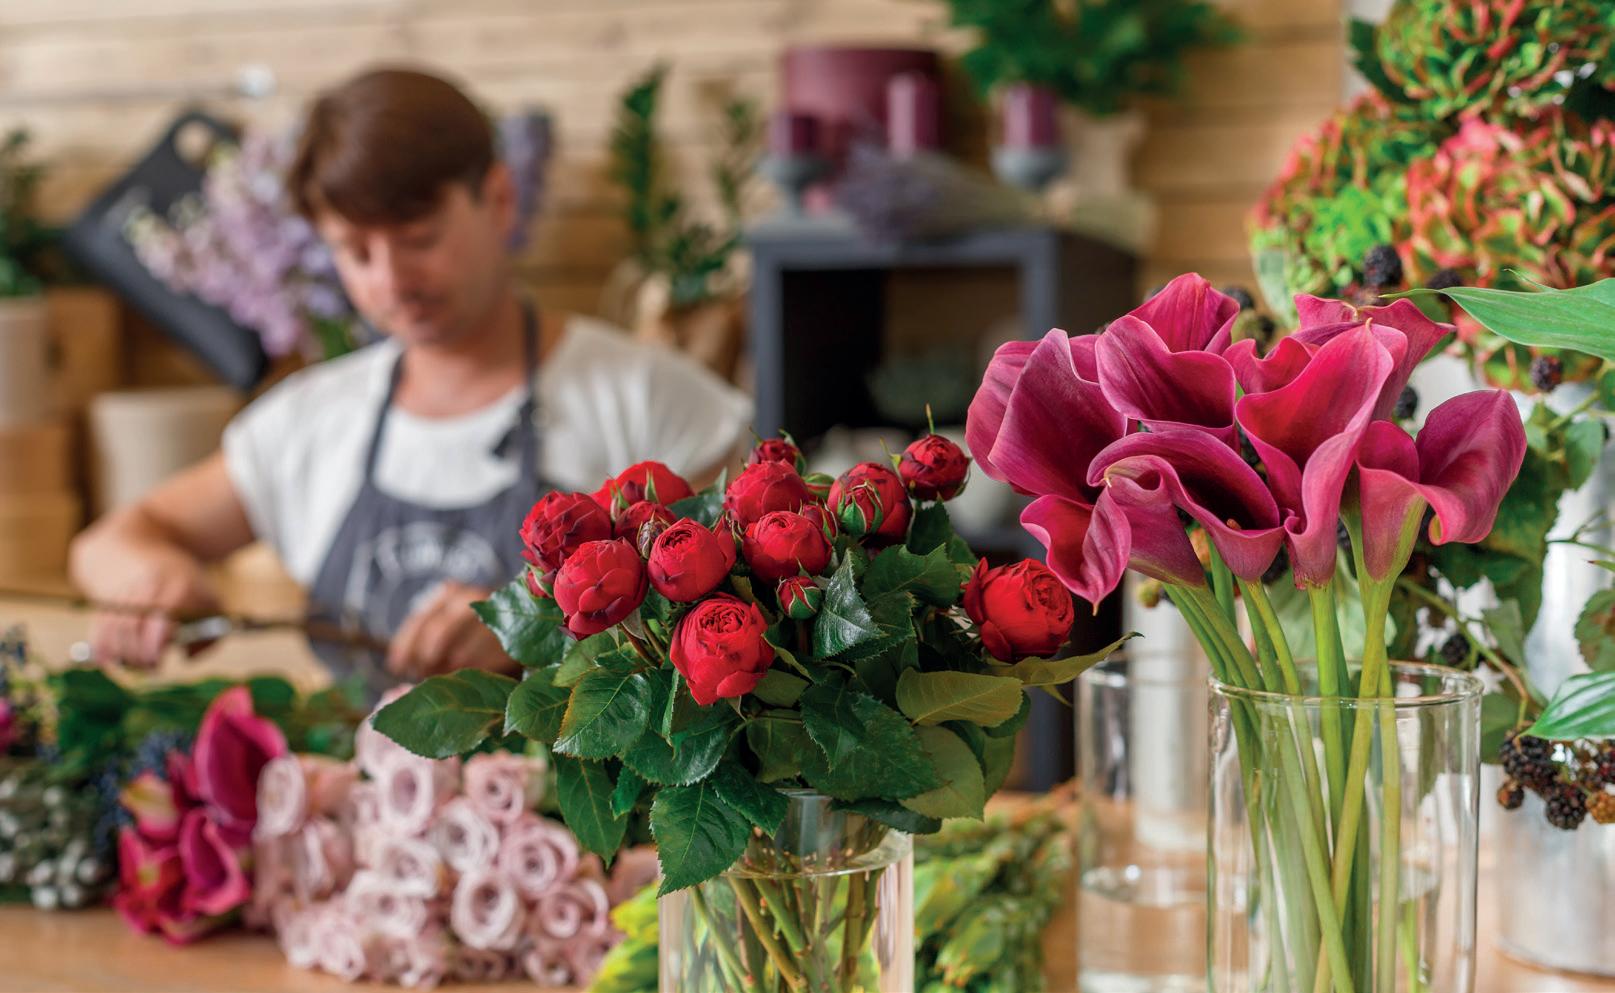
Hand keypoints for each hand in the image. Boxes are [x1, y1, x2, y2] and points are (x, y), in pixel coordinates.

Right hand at [86, 549, 218, 669]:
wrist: (147, 546)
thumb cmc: (187, 585)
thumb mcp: (211, 602)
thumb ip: (210, 634)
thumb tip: (185, 656)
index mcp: (178, 588)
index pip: (161, 619)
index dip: (154, 645)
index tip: (159, 661)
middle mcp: (147, 588)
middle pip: (132, 629)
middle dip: (138, 656)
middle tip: (150, 668)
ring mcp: (124, 592)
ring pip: (113, 631)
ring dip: (121, 655)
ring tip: (136, 663)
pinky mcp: (106, 599)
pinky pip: (98, 628)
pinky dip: (100, 647)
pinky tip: (107, 659)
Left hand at [386, 581, 512, 680]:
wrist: (522, 619)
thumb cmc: (471, 628)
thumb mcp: (446, 622)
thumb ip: (425, 637)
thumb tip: (399, 666)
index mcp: (449, 592)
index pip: (419, 621)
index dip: (404, 647)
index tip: (396, 668)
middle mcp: (471, 598)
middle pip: (438, 634)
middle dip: (425, 661)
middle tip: (419, 677)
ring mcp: (493, 617)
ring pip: (460, 655)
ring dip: (446, 674)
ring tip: (440, 680)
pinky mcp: (510, 641)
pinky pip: (481, 666)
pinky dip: (468, 677)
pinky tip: (462, 680)